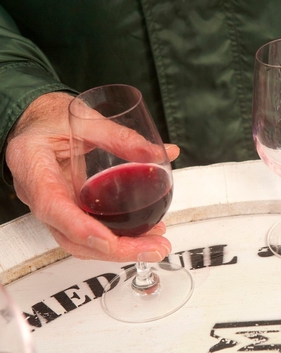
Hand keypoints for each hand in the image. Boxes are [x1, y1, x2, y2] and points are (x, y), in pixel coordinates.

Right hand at [5, 92, 180, 261]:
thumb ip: (121, 136)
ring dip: (119, 248)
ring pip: (79, 241)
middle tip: (155, 247)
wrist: (33, 120)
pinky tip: (144, 234)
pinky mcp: (66, 209)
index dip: (81, 228)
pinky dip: (115, 238)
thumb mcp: (85, 118)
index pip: (53, 206)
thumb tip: (162, 153)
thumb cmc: (50, 116)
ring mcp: (50, 206)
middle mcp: (36, 193)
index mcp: (33, 165)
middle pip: (70, 236)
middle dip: (114, 249)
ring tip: (156, 243)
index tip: (110, 241)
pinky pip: (87, 231)